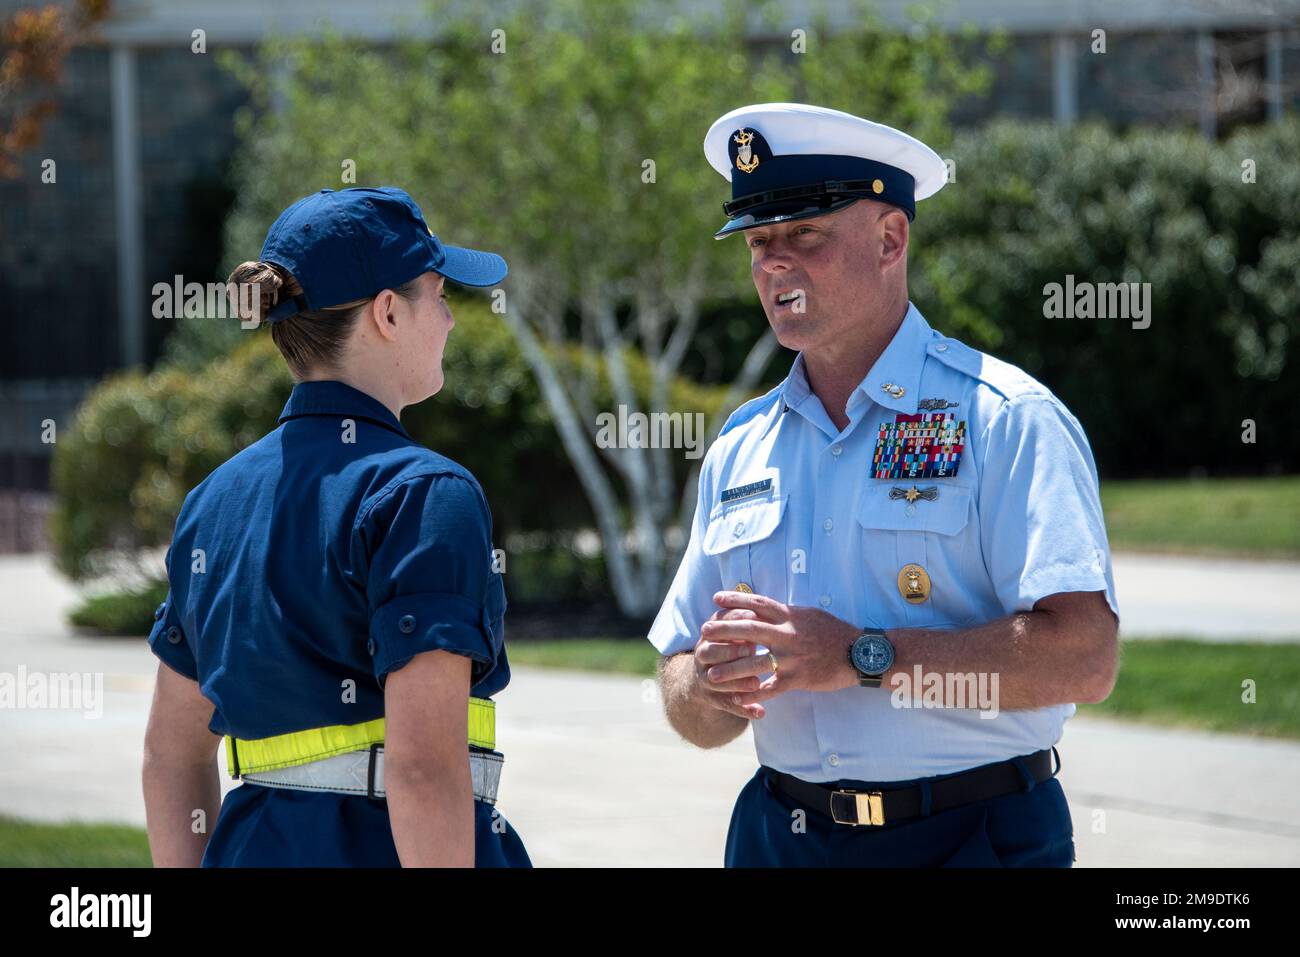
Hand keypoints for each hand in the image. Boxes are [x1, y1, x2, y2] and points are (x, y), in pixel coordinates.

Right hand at [692, 606, 770, 719]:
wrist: (700, 675)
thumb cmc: (726, 645)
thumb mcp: (728, 630)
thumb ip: (740, 621)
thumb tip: (755, 609)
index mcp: (708, 635)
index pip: (717, 624)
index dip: (734, 620)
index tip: (753, 617)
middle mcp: (702, 655)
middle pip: (710, 652)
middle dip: (730, 650)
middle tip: (751, 649)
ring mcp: (705, 677)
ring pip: (716, 680)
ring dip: (736, 681)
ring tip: (756, 683)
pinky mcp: (713, 698)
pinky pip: (727, 705)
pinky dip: (744, 710)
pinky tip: (760, 713)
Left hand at [699, 591, 861, 705]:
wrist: (858, 653)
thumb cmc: (833, 631)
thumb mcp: (809, 614)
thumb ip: (786, 612)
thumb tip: (764, 606)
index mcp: (790, 615)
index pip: (757, 603)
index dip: (734, 600)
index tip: (715, 599)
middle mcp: (787, 634)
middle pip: (749, 629)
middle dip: (723, 630)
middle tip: (704, 632)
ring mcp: (792, 657)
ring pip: (754, 663)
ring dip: (730, 669)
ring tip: (711, 674)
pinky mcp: (798, 678)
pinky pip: (770, 688)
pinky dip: (753, 694)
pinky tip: (737, 699)